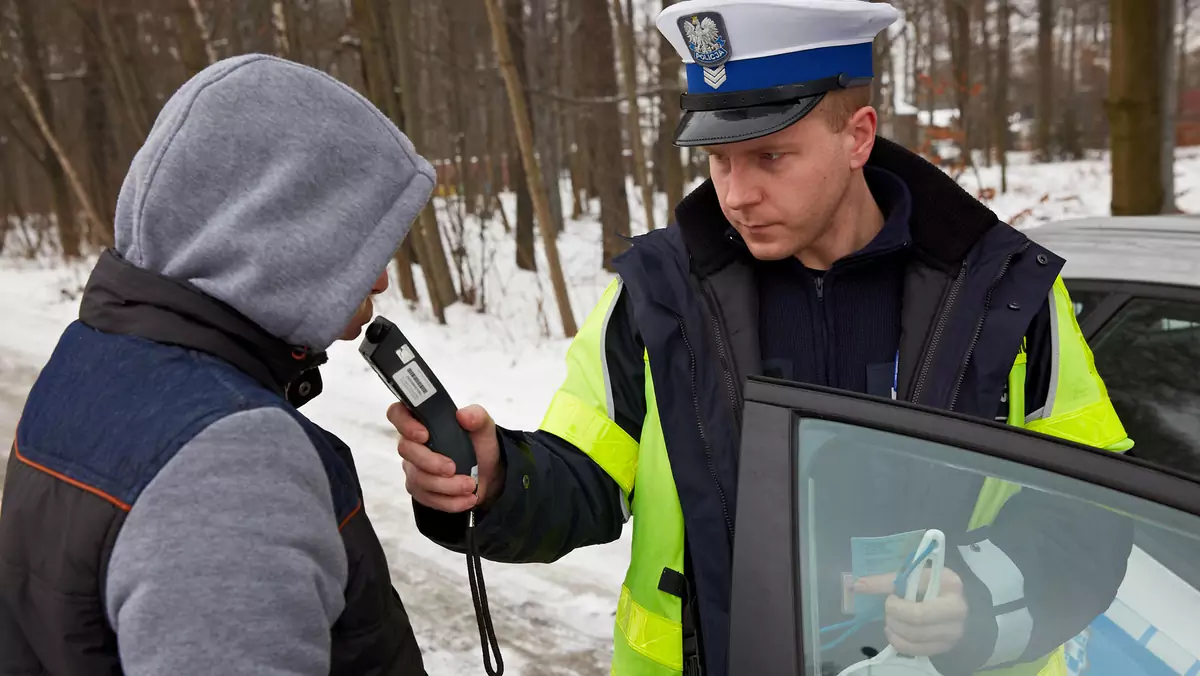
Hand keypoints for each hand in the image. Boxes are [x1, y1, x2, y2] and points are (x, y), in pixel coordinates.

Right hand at [387, 402, 503, 512]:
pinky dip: (450, 501)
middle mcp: (413, 443)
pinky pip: (427, 498)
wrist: (489, 473)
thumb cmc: (480, 445)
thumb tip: (463, 415)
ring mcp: (414, 468)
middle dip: (430, 462)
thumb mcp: (484, 427)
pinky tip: (467, 498)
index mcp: (424, 421)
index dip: (404, 423)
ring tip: (469, 485)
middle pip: (405, 449)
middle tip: (453, 468)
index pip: (397, 413)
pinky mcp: (420, 490)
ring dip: (446, 486)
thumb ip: (477, 416)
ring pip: (418, 478)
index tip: (424, 435)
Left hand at [855, 567, 968, 656]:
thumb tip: (857, 585)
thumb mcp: (909, 575)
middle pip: (917, 628)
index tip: (889, 599)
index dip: (897, 608)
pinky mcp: (947, 646)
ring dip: (895, 631)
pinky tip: (894, 632)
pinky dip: (900, 643)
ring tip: (890, 620)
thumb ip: (884, 582)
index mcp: (952, 587)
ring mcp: (955, 632)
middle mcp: (959, 612)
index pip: (919, 609)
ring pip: (916, 640)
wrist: (944, 593)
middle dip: (894, 619)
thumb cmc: (925, 581)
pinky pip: (919, 651)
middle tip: (888, 611)